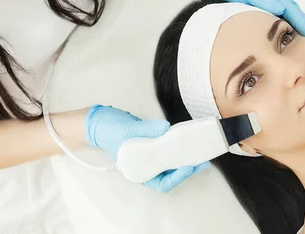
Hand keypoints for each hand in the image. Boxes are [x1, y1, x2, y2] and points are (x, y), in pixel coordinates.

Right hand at [85, 105, 209, 191]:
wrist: (101, 121)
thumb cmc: (110, 131)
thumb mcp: (127, 130)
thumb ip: (146, 130)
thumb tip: (166, 128)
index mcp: (138, 171)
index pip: (161, 182)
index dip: (176, 177)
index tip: (187, 167)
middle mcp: (147, 166)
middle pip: (171, 173)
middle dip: (188, 169)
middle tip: (202, 161)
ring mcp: (151, 156)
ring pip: (172, 162)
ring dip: (186, 158)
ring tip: (200, 152)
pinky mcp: (154, 144)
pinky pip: (169, 149)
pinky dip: (179, 146)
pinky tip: (188, 141)